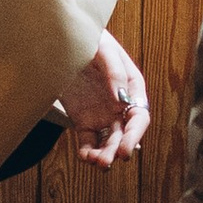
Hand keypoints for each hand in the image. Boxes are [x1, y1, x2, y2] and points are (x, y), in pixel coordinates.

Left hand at [60, 30, 148, 167]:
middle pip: (124, 133)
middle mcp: (120, 105)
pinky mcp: (83, 119)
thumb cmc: (89, 38)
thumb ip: (114, 72)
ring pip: (107, 141)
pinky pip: (88, 140)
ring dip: (104, 154)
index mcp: (132, 87)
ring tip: (97, 163)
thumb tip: (122, 99)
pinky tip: (85, 157)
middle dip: (119, 149)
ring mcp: (101, 114)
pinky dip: (88, 151)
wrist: (63, 39)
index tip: (125, 148)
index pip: (139, 117)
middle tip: (110, 161)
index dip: (134, 135)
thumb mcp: (103, 49)